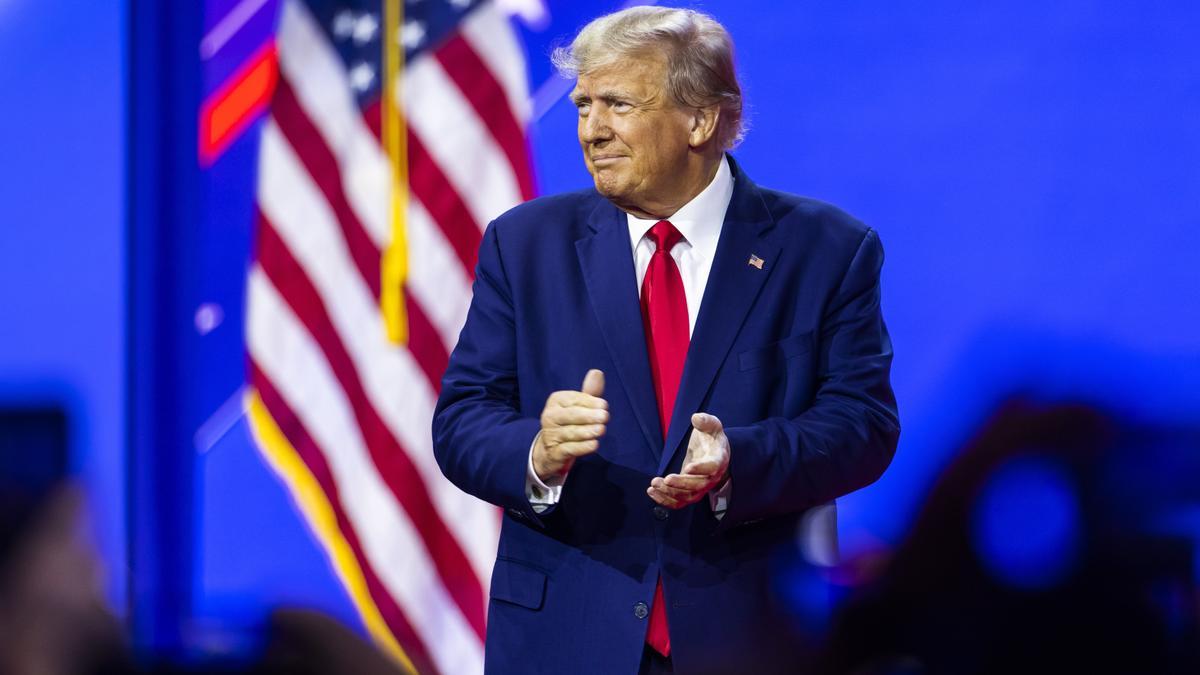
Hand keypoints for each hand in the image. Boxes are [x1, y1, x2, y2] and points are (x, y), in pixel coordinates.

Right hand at [532, 369, 607, 483]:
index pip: (574, 400)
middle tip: (605, 416)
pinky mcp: (554, 453)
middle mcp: (550, 417)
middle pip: (570, 415)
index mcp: (556, 401)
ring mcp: (550, 435)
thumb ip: (590, 392)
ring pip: (570, 433)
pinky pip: (569, 449)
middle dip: (588, 416)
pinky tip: (594, 444)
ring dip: (587, 431)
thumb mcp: (579, 406)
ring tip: (601, 430)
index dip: (589, 402)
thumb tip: (597, 372)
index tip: (604, 405)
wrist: (551, 450)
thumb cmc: (570, 422)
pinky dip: (582, 447)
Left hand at [648, 412, 729, 508]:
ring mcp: (700, 488)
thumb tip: (696, 418)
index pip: (712, 467)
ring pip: (687, 497)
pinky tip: (651, 491)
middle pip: (698, 486)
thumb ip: (706, 421)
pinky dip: (664, 500)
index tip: (687, 467)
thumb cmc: (711, 437)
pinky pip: (678, 502)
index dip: (701, 469)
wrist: (713, 453)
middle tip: (665, 479)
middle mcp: (711, 478)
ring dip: (670, 493)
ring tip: (654, 484)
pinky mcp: (689, 492)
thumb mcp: (712, 425)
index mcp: (718, 460)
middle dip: (681, 484)